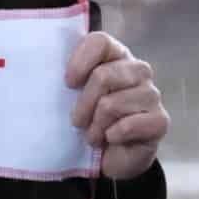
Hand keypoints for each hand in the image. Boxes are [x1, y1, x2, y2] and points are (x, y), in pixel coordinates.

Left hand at [66, 31, 168, 178]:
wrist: (109, 157)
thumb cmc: (88, 119)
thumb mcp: (71, 96)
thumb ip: (66, 77)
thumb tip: (38, 66)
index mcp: (115, 56)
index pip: (100, 41)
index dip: (80, 61)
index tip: (68, 83)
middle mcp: (137, 70)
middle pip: (103, 76)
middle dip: (83, 104)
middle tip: (76, 121)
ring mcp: (151, 94)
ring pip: (112, 104)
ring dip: (96, 125)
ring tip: (92, 135)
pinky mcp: (160, 120)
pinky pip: (130, 125)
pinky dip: (112, 136)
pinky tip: (110, 139)